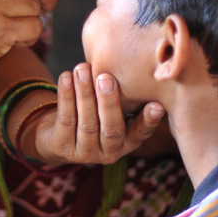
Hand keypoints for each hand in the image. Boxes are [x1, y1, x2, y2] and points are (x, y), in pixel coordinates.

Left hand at [29, 65, 164, 164]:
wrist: (60, 137)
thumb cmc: (96, 114)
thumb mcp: (115, 110)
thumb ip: (127, 96)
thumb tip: (142, 63)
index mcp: (128, 142)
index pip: (140, 132)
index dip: (148, 120)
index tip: (157, 105)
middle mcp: (109, 152)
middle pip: (111, 129)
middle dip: (108, 103)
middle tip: (106, 78)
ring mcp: (85, 153)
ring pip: (87, 123)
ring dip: (84, 93)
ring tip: (82, 69)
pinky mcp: (62, 146)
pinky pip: (66, 119)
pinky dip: (66, 96)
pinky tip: (66, 77)